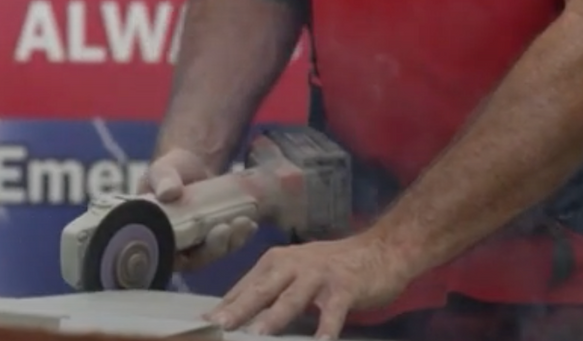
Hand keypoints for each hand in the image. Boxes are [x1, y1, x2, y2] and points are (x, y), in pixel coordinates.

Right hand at [142, 149, 257, 269]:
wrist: (191, 164)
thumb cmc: (169, 171)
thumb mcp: (162, 170)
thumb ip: (162, 179)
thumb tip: (168, 192)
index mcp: (154, 235)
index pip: (167, 256)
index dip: (186, 256)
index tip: (202, 238)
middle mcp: (176, 245)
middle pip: (194, 259)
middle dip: (214, 248)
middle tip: (225, 229)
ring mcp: (198, 243)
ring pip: (213, 253)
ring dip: (230, 243)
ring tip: (244, 224)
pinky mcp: (216, 237)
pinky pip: (227, 242)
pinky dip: (240, 235)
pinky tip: (251, 223)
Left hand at [205, 234, 413, 338]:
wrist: (381, 249)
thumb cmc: (332, 267)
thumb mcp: (296, 273)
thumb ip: (271, 291)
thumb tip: (239, 315)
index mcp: (276, 262)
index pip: (244, 287)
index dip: (224, 306)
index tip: (201, 323)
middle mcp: (293, 265)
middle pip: (261, 290)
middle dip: (238, 310)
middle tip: (217, 326)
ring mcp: (319, 276)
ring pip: (292, 299)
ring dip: (274, 318)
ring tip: (258, 335)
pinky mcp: (344, 287)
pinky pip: (333, 311)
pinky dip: (326, 328)